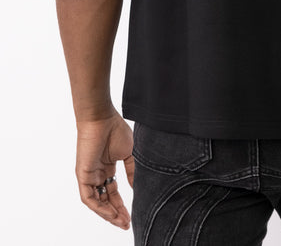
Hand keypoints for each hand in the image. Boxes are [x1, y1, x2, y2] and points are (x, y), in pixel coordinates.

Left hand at [75, 106, 134, 229]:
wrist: (102, 118)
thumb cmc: (115, 129)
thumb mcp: (129, 153)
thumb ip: (132, 171)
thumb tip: (136, 188)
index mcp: (107, 168)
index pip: (113, 192)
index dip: (122, 205)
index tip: (131, 216)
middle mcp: (97, 174)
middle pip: (106, 200)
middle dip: (116, 214)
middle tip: (126, 223)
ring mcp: (89, 175)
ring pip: (97, 202)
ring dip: (108, 214)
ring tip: (120, 221)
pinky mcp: (83, 175)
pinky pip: (89, 198)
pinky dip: (99, 207)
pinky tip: (110, 214)